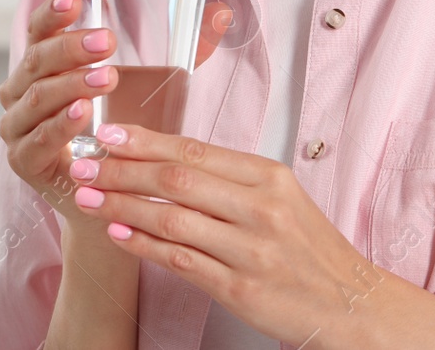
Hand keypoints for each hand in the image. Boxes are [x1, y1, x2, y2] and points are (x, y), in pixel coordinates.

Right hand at [0, 0, 234, 223]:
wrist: (96, 192)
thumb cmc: (109, 133)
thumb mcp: (121, 88)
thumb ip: (145, 53)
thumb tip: (211, 16)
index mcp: (36, 68)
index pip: (37, 33)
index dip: (51, 14)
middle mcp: (18, 94)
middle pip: (37, 61)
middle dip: (71, 48)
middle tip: (107, 41)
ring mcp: (17, 129)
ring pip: (38, 98)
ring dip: (72, 84)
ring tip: (106, 77)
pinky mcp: (24, 162)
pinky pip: (39, 139)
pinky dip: (61, 125)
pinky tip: (83, 113)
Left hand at [66, 124, 382, 345]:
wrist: (350, 302)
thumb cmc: (310, 251)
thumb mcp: (283, 200)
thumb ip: (232, 181)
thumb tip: (169, 161)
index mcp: (270, 178)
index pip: (197, 151)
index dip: (146, 141)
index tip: (109, 133)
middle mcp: (262, 209)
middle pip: (178, 180)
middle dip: (123, 170)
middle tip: (85, 164)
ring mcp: (251, 249)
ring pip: (173, 219)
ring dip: (124, 206)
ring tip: (89, 198)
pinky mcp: (241, 288)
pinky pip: (182, 261)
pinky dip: (145, 246)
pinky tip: (120, 234)